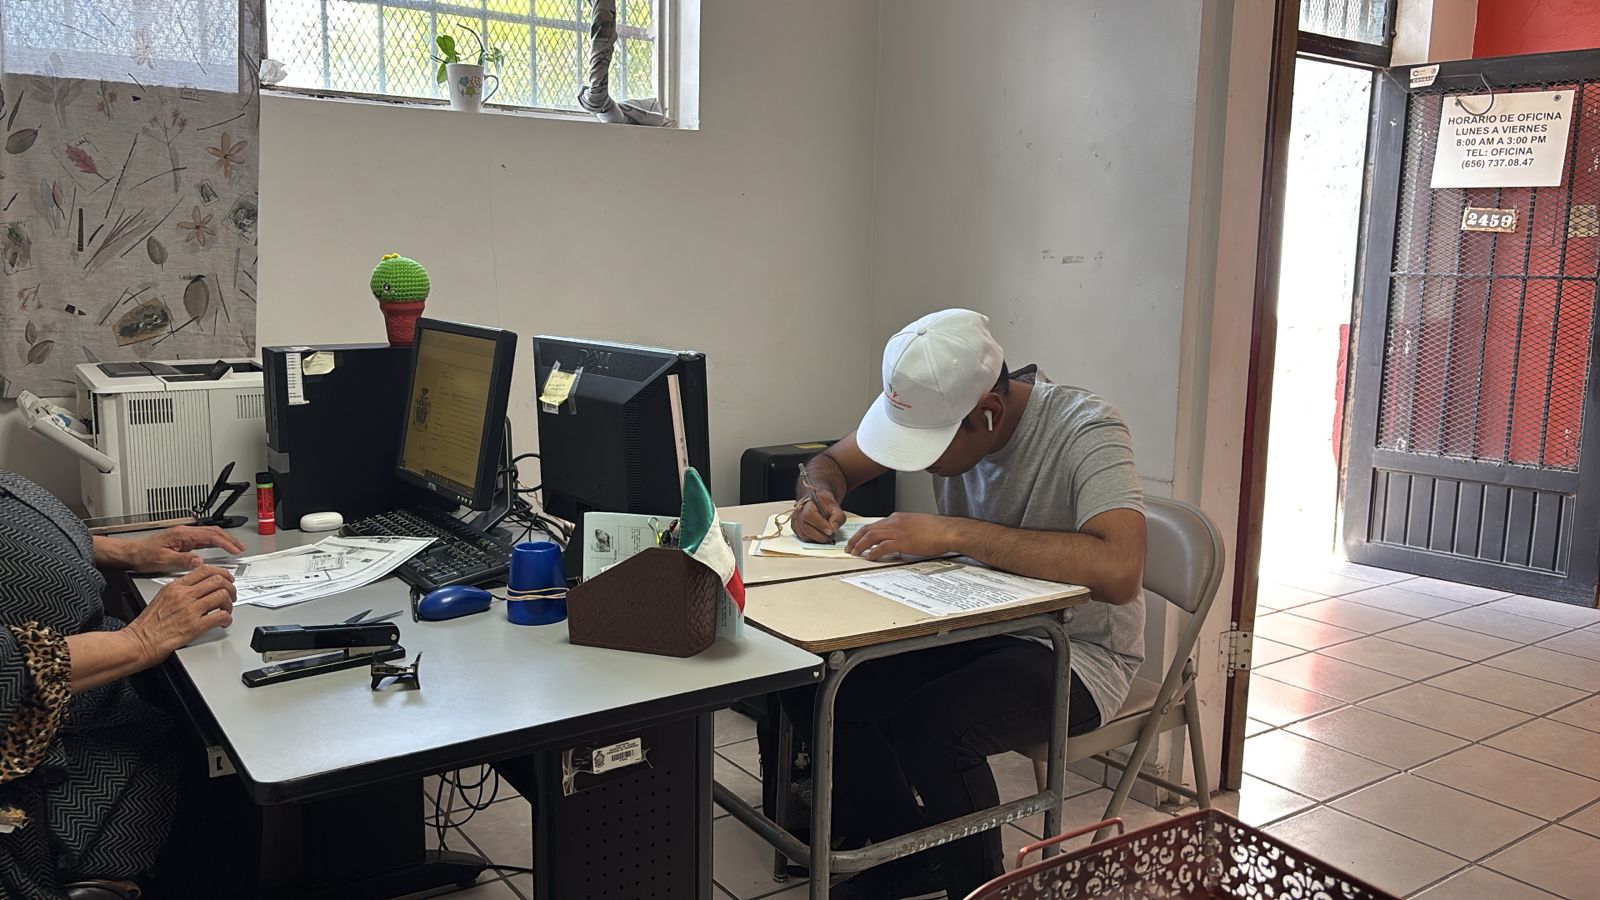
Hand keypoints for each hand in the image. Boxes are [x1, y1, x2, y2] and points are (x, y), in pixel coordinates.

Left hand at [119, 526, 245, 572]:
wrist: (131, 553)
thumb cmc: (143, 555)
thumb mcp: (163, 560)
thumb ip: (183, 559)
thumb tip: (200, 561)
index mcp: (182, 534)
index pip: (210, 536)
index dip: (225, 542)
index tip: (235, 549)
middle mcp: (184, 532)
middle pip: (213, 532)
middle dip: (229, 539)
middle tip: (240, 547)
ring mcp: (184, 536)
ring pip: (209, 534)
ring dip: (223, 540)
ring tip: (234, 547)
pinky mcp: (182, 541)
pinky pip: (203, 539)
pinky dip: (215, 543)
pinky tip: (219, 547)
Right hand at [125, 565, 236, 663]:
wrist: (139, 641)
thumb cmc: (148, 624)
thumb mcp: (161, 597)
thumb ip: (180, 590)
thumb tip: (197, 588)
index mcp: (175, 587)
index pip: (205, 570)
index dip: (222, 572)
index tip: (227, 578)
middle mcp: (184, 595)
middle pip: (218, 580)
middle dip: (229, 587)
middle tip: (231, 594)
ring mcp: (190, 610)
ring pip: (222, 595)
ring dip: (229, 603)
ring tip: (227, 610)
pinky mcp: (195, 626)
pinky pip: (221, 616)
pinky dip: (227, 618)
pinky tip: (224, 622)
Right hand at [791, 490, 845, 542]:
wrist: (817, 502)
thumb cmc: (825, 505)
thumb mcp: (836, 508)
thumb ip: (837, 517)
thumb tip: (833, 528)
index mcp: (808, 503)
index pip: (809, 515)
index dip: (820, 525)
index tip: (830, 531)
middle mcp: (798, 511)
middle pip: (806, 528)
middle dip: (820, 535)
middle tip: (831, 536)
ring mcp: (795, 520)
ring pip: (804, 535)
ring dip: (816, 538)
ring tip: (826, 536)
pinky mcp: (795, 528)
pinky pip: (802, 537)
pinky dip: (812, 539)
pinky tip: (819, 535)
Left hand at [847, 513, 957, 560]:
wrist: (948, 531)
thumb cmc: (937, 529)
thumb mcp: (917, 525)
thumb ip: (904, 530)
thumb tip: (898, 540)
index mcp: (898, 517)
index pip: (875, 524)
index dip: (863, 532)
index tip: (858, 539)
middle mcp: (895, 522)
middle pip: (868, 529)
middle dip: (856, 539)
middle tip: (850, 547)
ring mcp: (898, 531)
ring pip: (871, 536)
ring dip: (860, 546)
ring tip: (855, 553)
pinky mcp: (903, 541)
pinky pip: (882, 547)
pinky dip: (873, 552)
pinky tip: (870, 558)